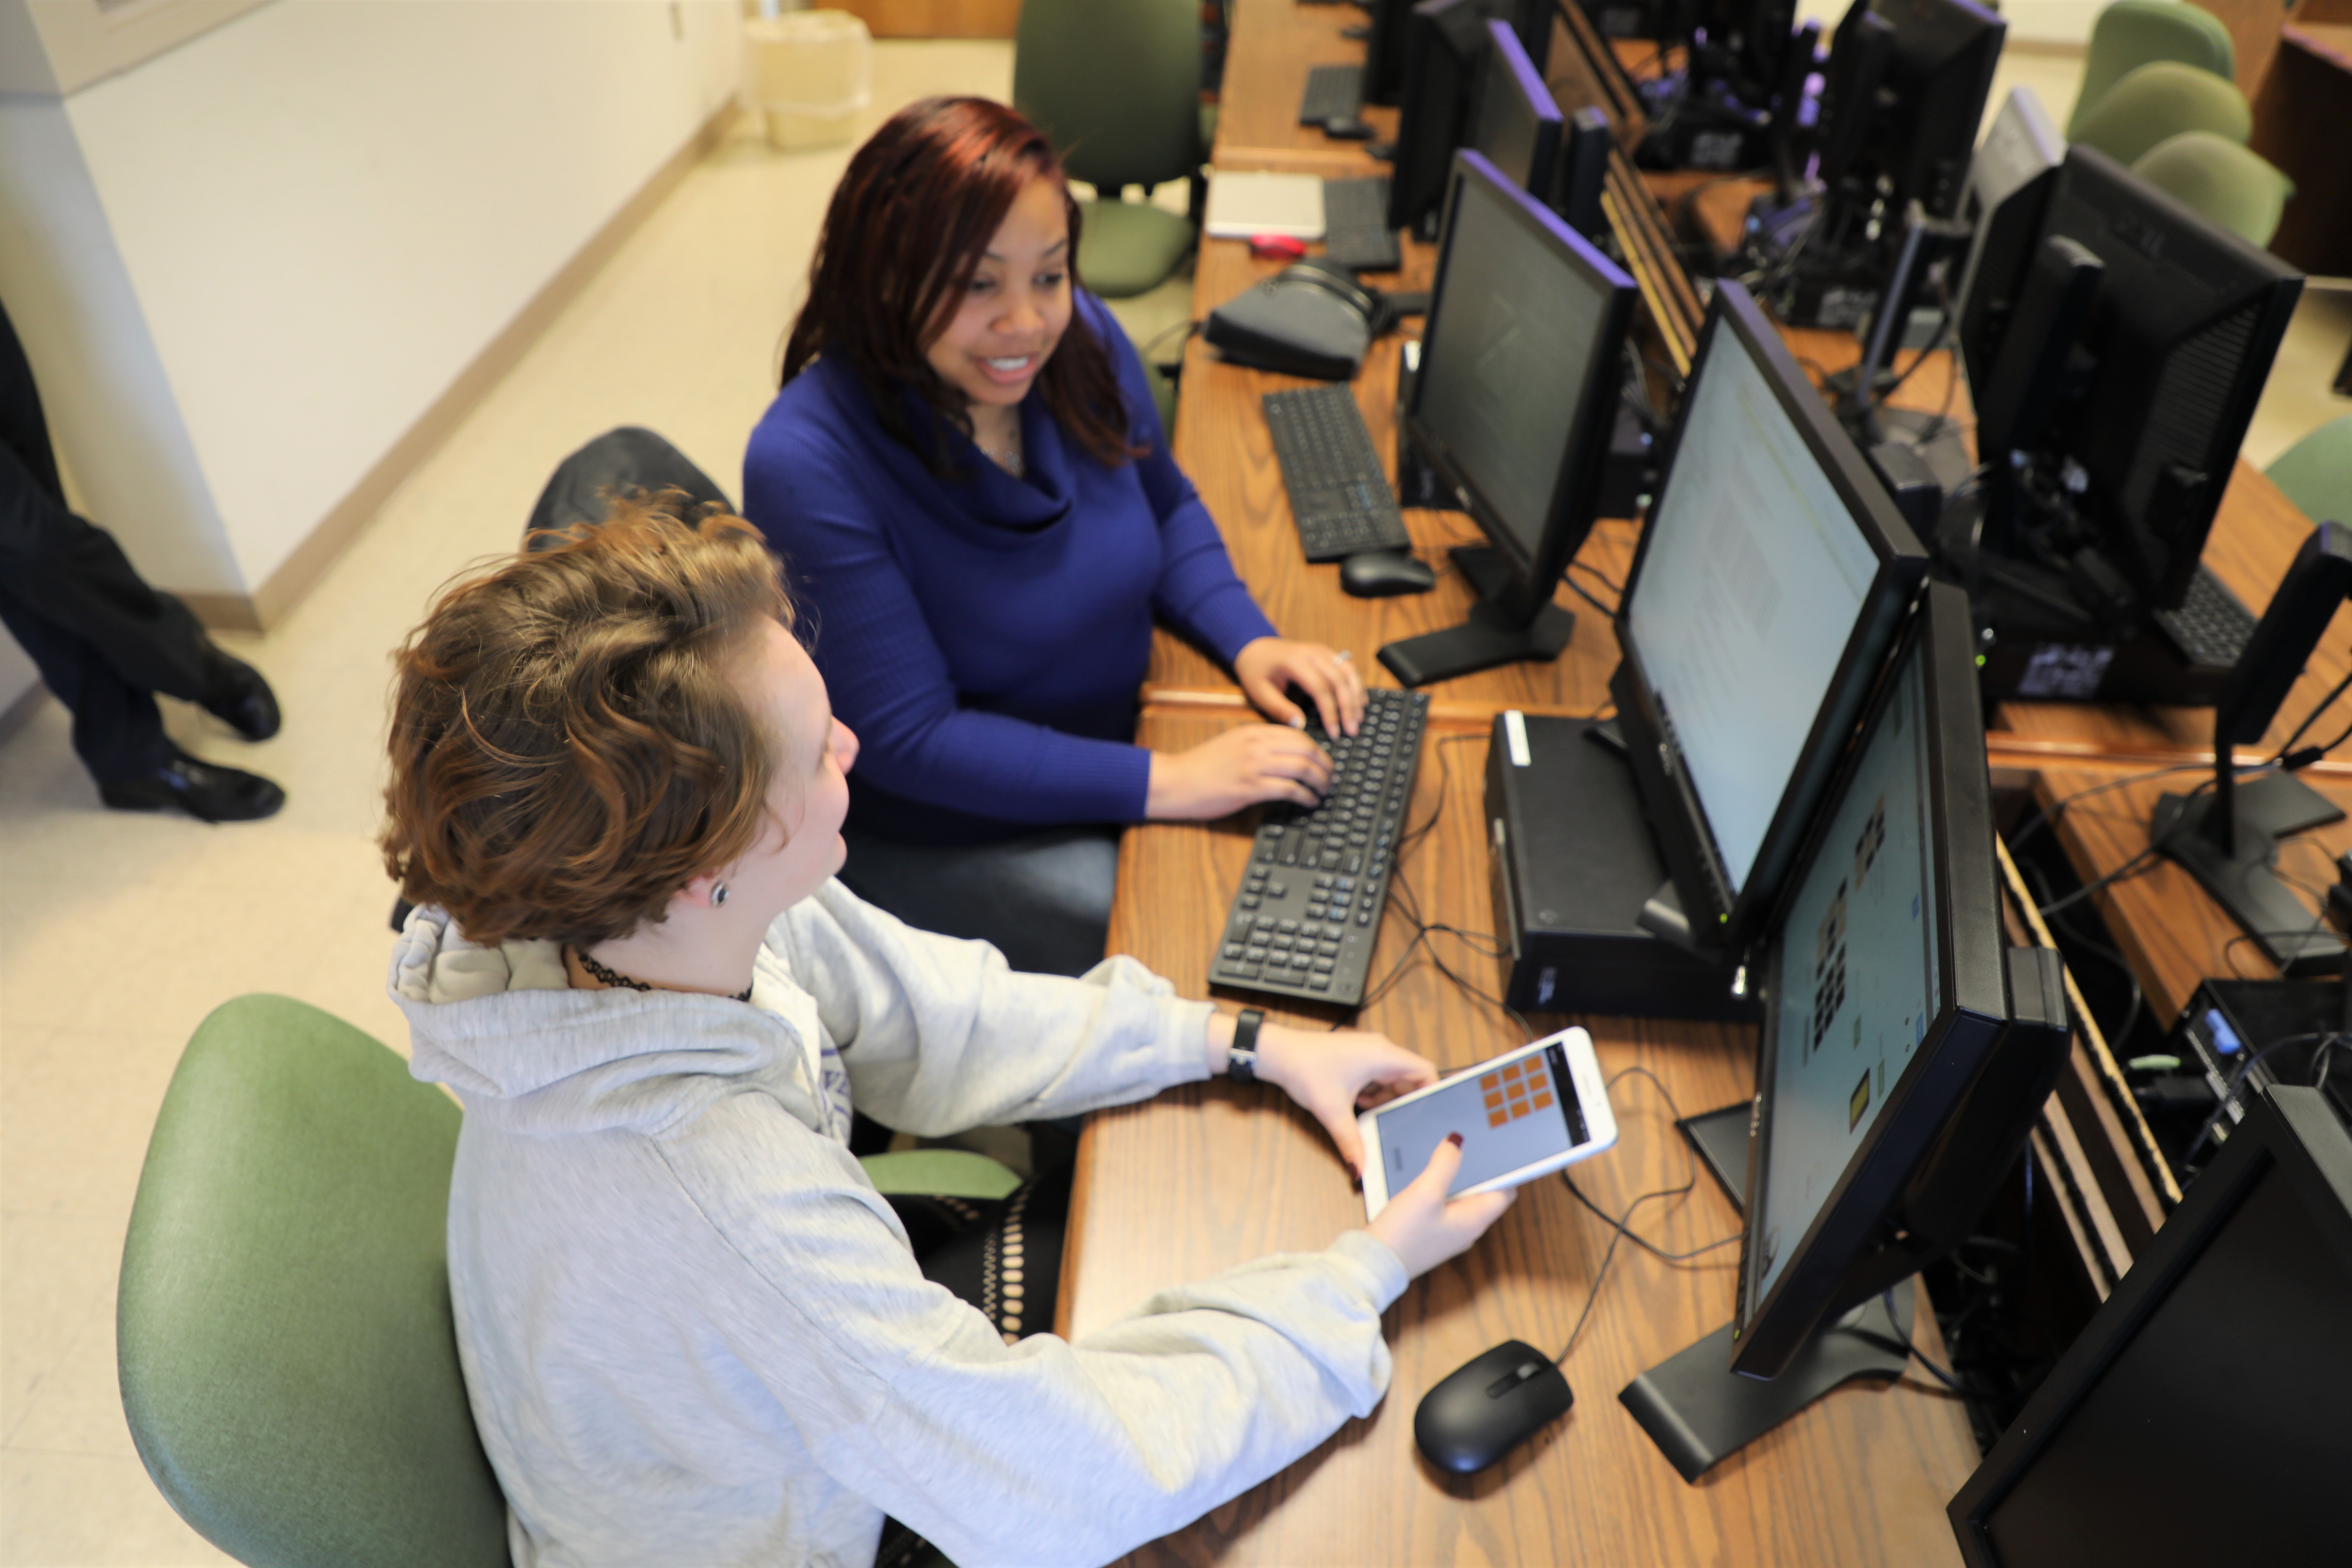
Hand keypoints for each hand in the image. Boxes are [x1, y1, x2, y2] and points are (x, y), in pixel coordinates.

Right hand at [1146, 724, 1333, 819]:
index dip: (1318, 750)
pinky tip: (1309, 802)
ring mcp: (1254, 766)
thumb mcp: (1232, 745)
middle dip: (1325, 765)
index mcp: (1253, 732)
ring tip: (1323, 792)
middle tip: (1330, 778)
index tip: (1324, 762)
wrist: (1175, 781)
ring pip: (1303, 768)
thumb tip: (1287, 756)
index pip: (1298, 735)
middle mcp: (1256, 745)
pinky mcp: (1250, 789)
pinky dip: (1306, 797)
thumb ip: (1259, 746)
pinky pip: (1290, 790)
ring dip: (1320, 782)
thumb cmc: (1201, 767)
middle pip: (1306, 749)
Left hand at [1233, 637, 1366, 737]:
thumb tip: (1301, 726)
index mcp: (1294, 661)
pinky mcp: (1327, 653)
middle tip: (1352, 731)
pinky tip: (1359, 702)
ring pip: (1348, 671)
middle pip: (1339, 680)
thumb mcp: (1259, 693)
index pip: (1320, 689)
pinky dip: (1356, 684)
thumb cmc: (1256, 672)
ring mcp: (1322, 650)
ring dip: (1356, 695)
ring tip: (1359, 719)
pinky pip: (1347, 667)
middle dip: (1348, 707)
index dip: (1330, 713)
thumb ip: (1279, 709)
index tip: (1334, 733)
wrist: (1255, 647)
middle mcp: (1312, 652)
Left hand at [1247, 1023, 1435, 1179]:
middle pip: (1408, 1079)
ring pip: (1391, 1081)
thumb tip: (1360, 1168)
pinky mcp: (1357, 1060)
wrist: (1278, 1054)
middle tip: (1400, 1126)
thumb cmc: (1305, 1069)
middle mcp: (1380, 1051)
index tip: (1432, 1116)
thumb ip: (1351, 1142)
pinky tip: (1359, 1108)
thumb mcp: (1332, 1112)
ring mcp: (1368, 1054)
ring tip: (1371, 1116)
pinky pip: (1376, 1080)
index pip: (1424, 1071)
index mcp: (1383, 1055)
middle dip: (1403, 1104)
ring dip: (1384, 1101)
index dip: (1432, 1093)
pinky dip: (1372, 1096)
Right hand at [1366, 1135, 1515, 1278]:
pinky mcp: (1433, 1235)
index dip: (1504, 1171)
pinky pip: (1446, 1209)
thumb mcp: (1425, 1192)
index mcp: (1475, 1220)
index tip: (1497, 1150)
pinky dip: (1443, 1192)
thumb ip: (1445, 1164)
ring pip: (1464, 1202)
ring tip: (1446, 1157)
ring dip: (1458, 1181)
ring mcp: (1450, 1235)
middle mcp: (1467, 1230)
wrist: (1376, 1263)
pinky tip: (1426, 1181)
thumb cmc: (1404, 1232)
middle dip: (1479, 1172)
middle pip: (1483, 1196)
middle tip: (1468, 1146)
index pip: (1504, 1193)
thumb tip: (1458, 1141)